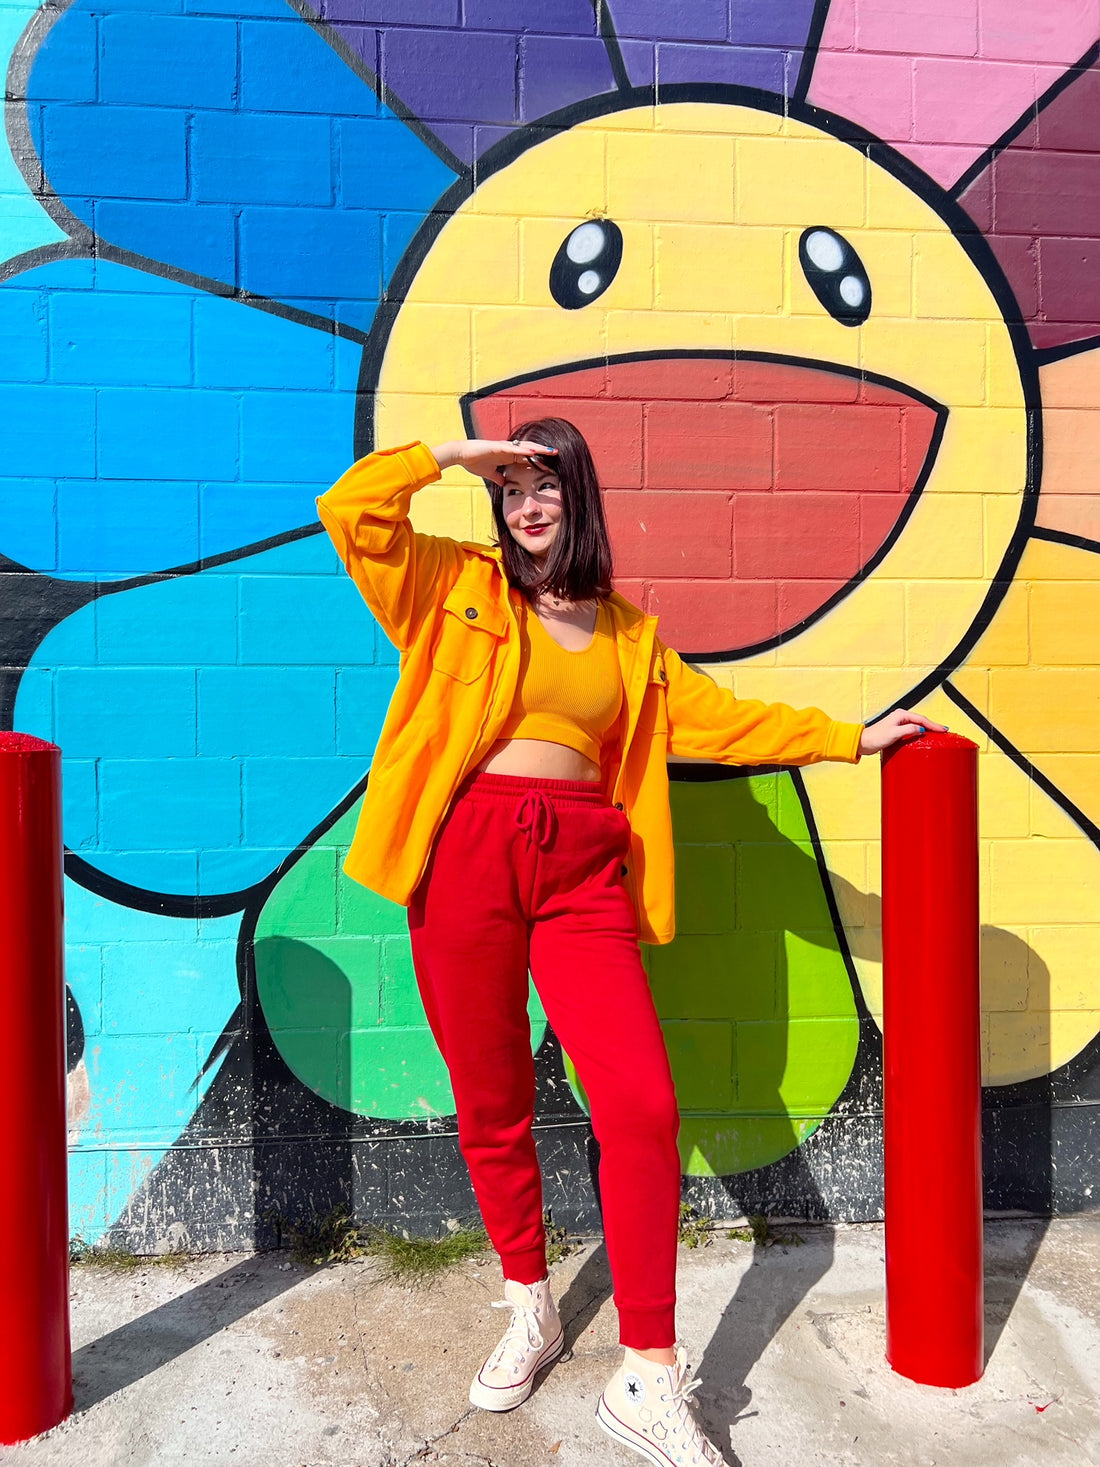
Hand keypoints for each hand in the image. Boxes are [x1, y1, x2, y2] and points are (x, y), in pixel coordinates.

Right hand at [431, 438, 557, 485]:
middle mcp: (509, 450)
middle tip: (557, 453)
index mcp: (508, 456)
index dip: (539, 461)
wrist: (460, 455)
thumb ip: (498, 478)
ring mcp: (505, 447)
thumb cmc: (474, 462)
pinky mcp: (499, 446)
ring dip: (539, 449)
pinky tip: (535, 451)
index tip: (551, 465)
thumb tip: (505, 484)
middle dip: (543, 452)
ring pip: (526, 447)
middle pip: (530, 451)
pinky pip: (515, 448)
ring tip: (551, 451)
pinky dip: (525, 450)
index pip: (527, 458)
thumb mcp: (490, 474)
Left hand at [858, 709, 947, 755]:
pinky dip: (920, 732)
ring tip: (938, 733)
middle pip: (921, 720)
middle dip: (933, 725)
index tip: (944, 729)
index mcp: (901, 715)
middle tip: (945, 731)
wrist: (864, 742)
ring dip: (928, 729)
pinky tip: (924, 736)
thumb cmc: (876, 737)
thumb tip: (921, 729)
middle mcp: (900, 717)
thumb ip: (908, 730)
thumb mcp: (894, 733)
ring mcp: (899, 723)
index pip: (922, 719)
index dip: (934, 725)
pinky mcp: (897, 730)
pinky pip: (913, 729)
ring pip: (917, 725)